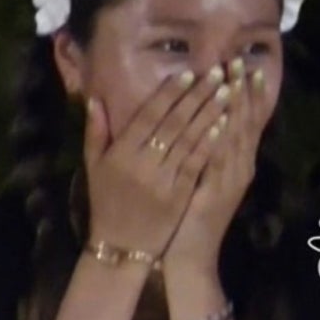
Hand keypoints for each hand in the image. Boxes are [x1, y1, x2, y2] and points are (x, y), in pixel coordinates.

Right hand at [84, 67, 231, 255]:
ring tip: (226, 92)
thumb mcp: (94, 167)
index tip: (188, 72)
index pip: (149, 116)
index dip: (169, 93)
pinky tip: (224, 125)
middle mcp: (142, 163)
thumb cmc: (106, 202)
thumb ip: (96, 132)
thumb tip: (95, 98)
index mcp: (121, 153)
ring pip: (189, 140)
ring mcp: (163, 180)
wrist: (121, 247)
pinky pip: (197, 164)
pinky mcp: (180, 195)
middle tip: (217, 73)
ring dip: (209, 114)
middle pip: (174, 123)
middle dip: (196, 96)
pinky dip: (210, 143)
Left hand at [162, 59, 272, 272]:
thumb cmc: (190, 215)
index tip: (244, 65)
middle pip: (247, 122)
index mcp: (237, 162)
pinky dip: (223, 139)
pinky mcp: (218, 192)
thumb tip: (207, 118)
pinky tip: (222, 119)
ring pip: (238, 135)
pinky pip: (221, 160)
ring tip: (236, 79)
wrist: (191, 256)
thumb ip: (206, 148)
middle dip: (244, 91)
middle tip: (242, 62)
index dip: (248, 93)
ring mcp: (232, 179)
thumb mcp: (202, 176)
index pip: (246, 121)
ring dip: (237, 106)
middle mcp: (241, 167)